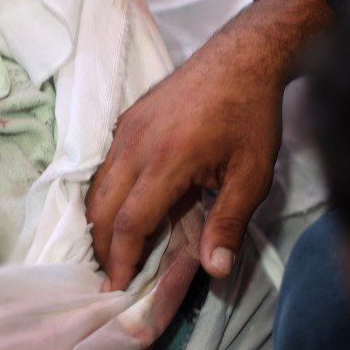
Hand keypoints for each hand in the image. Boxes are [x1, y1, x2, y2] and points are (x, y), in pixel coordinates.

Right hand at [87, 0, 332, 288]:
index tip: (117, 291)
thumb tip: (214, 271)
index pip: (130, 222)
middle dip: (102, 248)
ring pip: (96, 187)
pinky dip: (104, 197)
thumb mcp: (252, 175)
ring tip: (114, 252)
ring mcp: (125, 130)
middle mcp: (135, 145)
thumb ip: (228, 223)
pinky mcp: (125, 121)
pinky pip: (104, 167)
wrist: (241, 58)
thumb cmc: (251, 116)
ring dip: (99, 223)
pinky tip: (120, 213)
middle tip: (112, 278)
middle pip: (101, 208)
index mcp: (167, 160)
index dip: (121, 260)